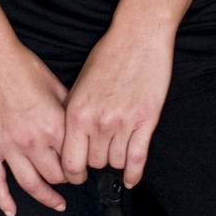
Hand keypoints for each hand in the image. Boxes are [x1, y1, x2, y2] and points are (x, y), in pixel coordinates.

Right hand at [0, 35, 75, 215]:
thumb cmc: (22, 65)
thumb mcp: (56, 85)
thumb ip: (69, 111)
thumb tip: (80, 128)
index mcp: (53, 125)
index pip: (74, 161)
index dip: (81, 168)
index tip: (83, 169)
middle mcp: (33, 140)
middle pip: (55, 177)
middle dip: (65, 181)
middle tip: (70, 180)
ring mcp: (7, 145)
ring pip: (30, 184)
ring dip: (45, 197)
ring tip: (56, 203)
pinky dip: (3, 200)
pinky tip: (12, 210)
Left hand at [60, 17, 175, 189]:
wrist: (138, 36)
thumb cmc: (108, 54)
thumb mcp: (80, 83)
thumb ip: (74, 113)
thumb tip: (70, 140)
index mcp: (76, 112)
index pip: (69, 161)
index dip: (72, 174)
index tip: (76, 174)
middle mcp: (98, 122)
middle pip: (94, 164)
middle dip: (95, 164)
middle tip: (97, 158)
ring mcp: (123, 123)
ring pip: (115, 162)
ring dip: (114, 162)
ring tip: (114, 154)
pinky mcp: (146, 121)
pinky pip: (138, 158)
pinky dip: (134, 173)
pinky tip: (130, 179)